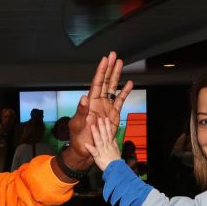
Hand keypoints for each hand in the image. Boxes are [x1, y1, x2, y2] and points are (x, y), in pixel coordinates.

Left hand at [66, 51, 134, 170]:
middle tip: (114, 55)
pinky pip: (120, 100)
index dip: (101, 71)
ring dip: (117, 76)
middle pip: (105, 81)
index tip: (105, 59)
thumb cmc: (78, 138)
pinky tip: (129, 84)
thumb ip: (81, 112)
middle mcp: (98, 102)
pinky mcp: (113, 115)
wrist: (86, 150)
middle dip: (110, 68)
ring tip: (121, 63)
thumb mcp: (77, 125)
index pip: (96, 83)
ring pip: (113, 88)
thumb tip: (84, 98)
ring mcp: (106, 107)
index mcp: (90, 102)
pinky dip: (124, 92)